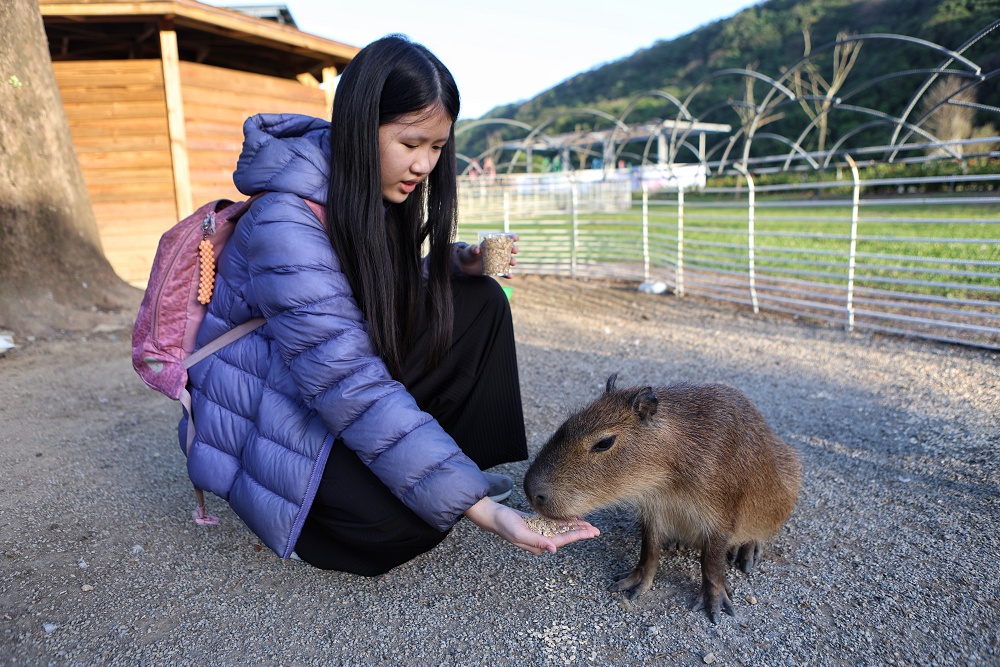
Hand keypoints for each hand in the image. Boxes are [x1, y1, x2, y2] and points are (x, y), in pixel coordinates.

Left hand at [456, 236, 518, 276]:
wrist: (465, 266)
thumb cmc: (468, 254)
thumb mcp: (470, 250)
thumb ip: (473, 248)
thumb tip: (477, 249)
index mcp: (493, 244)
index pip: (504, 239)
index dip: (511, 238)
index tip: (516, 238)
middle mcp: (497, 252)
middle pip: (509, 250)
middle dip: (514, 249)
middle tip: (515, 250)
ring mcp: (497, 261)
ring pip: (508, 261)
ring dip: (512, 261)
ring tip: (512, 262)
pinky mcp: (495, 270)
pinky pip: (503, 272)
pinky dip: (507, 274)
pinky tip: (510, 276)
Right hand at [463, 497, 599, 554]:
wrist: (493, 516)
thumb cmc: (504, 524)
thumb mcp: (520, 533)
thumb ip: (537, 541)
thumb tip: (554, 549)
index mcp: (539, 545)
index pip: (563, 540)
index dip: (578, 535)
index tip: (591, 533)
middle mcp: (541, 540)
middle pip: (565, 536)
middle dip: (581, 533)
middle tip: (597, 530)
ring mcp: (539, 533)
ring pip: (562, 530)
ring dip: (575, 528)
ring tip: (589, 526)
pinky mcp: (537, 525)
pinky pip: (554, 524)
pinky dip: (564, 522)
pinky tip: (573, 519)